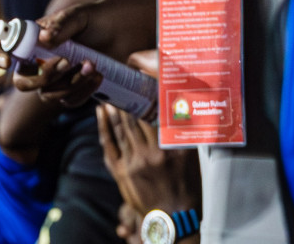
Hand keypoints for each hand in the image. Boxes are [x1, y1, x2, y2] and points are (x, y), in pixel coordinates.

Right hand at [0, 4, 106, 107]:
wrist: (115, 31)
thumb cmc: (89, 19)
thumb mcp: (75, 16)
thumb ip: (60, 25)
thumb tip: (44, 38)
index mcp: (26, 41)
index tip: (6, 61)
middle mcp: (33, 62)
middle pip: (22, 83)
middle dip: (43, 77)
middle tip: (66, 61)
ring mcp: (50, 80)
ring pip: (48, 94)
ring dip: (70, 82)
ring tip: (91, 64)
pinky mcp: (69, 91)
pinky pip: (69, 101)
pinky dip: (83, 89)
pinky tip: (96, 75)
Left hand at [97, 53, 198, 224]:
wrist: (174, 217)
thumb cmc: (186, 186)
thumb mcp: (190, 158)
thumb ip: (181, 134)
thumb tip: (176, 106)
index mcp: (172, 149)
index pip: (157, 113)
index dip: (148, 93)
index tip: (142, 77)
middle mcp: (153, 154)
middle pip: (136, 117)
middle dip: (129, 96)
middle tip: (123, 79)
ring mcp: (135, 162)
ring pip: (121, 126)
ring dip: (115, 106)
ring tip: (111, 90)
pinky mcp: (122, 172)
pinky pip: (109, 143)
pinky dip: (104, 124)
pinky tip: (102, 110)